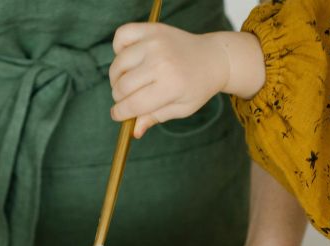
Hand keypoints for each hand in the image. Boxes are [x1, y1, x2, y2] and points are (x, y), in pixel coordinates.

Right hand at [110, 25, 263, 137]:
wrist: (213, 58)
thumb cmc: (196, 87)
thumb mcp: (180, 109)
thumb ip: (155, 118)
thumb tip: (134, 132)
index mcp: (170, 86)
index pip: (132, 105)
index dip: (119, 114)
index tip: (117, 115)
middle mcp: (160, 62)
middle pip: (121, 86)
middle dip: (118, 98)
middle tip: (126, 100)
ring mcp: (154, 42)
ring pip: (118, 64)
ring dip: (116, 77)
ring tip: (128, 82)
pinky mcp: (151, 29)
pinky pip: (121, 36)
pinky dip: (118, 48)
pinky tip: (128, 59)